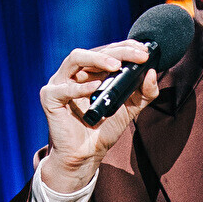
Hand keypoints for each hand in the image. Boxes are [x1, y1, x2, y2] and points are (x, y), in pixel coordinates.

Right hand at [38, 42, 160, 189]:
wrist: (87, 155)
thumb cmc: (104, 128)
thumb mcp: (131, 108)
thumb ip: (145, 93)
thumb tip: (152, 73)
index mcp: (90, 71)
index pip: (107, 50)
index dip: (125, 46)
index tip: (144, 50)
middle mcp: (74, 74)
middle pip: (93, 51)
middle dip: (118, 51)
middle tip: (137, 56)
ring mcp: (60, 84)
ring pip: (74, 59)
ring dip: (97, 58)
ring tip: (116, 66)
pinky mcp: (49, 99)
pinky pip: (62, 89)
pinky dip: (79, 87)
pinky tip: (95, 87)